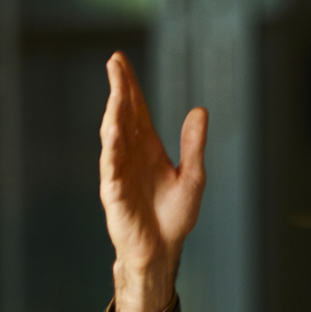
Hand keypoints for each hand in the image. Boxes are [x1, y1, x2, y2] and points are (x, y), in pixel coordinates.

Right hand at [99, 51, 206, 311]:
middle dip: (118, 89)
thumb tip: (200, 111)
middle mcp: (130, 154)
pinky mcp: (113, 191)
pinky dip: (112, 146)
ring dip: (114, 112)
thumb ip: (194, 145)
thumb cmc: (173, 217)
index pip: (136, 109)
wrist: (162, 250)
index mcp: (147, 147)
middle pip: (122, 114)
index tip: (120, 60)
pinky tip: (113, 128)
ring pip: (113, 135)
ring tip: (116, 89)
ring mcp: (119, 171)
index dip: (128, 85)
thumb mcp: (192, 177)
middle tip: (114, 62)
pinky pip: (110, 164)